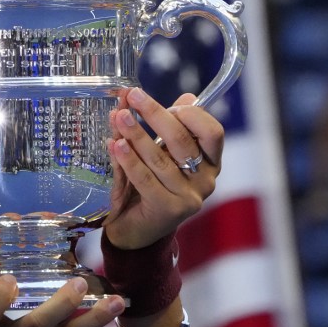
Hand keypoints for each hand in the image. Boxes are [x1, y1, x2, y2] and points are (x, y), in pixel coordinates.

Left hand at [103, 87, 223, 248]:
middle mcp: (205, 180)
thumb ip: (162, 129)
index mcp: (209, 163)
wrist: (135, 231)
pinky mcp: (168, 210)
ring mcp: (188, 198)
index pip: (212, 132)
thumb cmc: (147, 187)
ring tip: (120, 117)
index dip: (191, 113)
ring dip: (137, 134)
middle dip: (156, 114)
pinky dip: (128, 160)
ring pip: (160, 159)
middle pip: (183, 141)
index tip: (166, 101)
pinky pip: (145, 178)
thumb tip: (173, 95)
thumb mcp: (158, 154)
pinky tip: (115, 145)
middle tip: (133, 97)